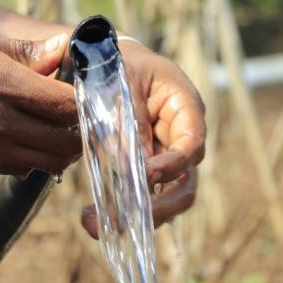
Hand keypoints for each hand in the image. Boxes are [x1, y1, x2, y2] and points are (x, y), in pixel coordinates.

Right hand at [0, 19, 80, 175]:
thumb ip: (22, 50)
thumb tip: (60, 51)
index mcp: (2, 85)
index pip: (68, 107)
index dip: (87, 102)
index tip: (88, 92)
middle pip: (65, 144)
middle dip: (79, 131)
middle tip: (77, 115)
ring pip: (44, 164)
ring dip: (57, 149)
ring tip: (52, 128)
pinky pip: (14, 169)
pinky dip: (27, 157)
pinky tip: (18, 136)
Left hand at [81, 40, 205, 237]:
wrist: (104, 58)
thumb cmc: (118, 63)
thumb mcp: (120, 83)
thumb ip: (126, 122)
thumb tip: (124, 166)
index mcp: (185, 108)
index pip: (191, 145)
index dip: (172, 165)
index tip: (146, 175)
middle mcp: (180, 138)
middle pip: (184, 185)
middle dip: (156, 208)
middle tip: (121, 220)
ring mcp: (163, 156)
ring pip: (164, 199)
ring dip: (135, 217)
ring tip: (92, 224)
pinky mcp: (142, 168)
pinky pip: (140, 196)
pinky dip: (120, 210)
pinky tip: (91, 219)